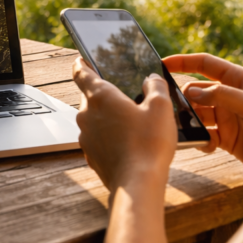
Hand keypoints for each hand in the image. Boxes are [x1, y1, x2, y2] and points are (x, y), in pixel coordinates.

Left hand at [72, 57, 176, 192]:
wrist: (137, 183)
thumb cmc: (148, 144)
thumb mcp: (161, 107)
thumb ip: (156, 86)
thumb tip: (152, 79)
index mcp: (100, 96)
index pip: (81, 72)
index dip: (81, 63)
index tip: (82, 59)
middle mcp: (87, 114)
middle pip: (90, 96)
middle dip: (105, 95)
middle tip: (125, 96)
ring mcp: (85, 136)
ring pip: (94, 119)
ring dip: (108, 117)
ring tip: (132, 123)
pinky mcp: (90, 155)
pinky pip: (97, 138)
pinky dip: (108, 136)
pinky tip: (128, 143)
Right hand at [163, 54, 242, 176]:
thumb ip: (221, 95)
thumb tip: (191, 92)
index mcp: (240, 80)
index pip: (206, 64)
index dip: (184, 62)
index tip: (162, 64)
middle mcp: (232, 96)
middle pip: (197, 91)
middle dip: (184, 99)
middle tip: (172, 109)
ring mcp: (228, 117)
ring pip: (198, 114)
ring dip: (191, 121)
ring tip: (187, 130)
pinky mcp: (227, 138)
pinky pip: (205, 134)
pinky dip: (200, 139)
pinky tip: (205, 145)